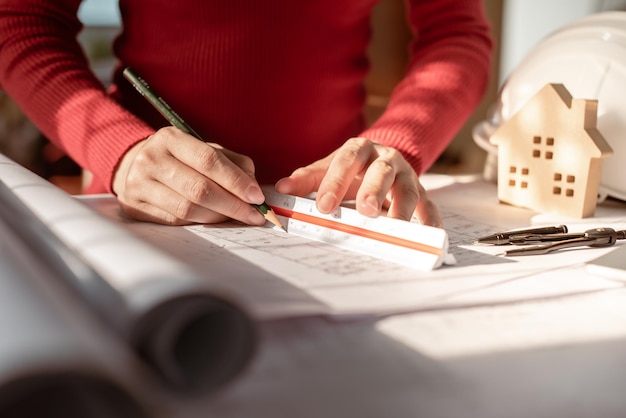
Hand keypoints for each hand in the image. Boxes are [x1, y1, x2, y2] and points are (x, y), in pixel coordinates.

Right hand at [112, 126, 266, 225]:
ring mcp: (139, 184)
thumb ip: (232, 162)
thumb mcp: (203, 150)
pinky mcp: (135, 207)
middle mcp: (151, 159)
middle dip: (233, 204)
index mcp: (170, 138)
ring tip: (238, 217)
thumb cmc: (179, 159)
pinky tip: (215, 220)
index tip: (256, 196)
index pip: (209, 160)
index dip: (236, 181)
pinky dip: (201, 222)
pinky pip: (177, 220)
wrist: (134, 167)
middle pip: (199, 189)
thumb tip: (252, 185)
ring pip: (189, 209)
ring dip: (220, 217)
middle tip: (255, 214)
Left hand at [275, 137, 441, 226]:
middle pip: (382, 171)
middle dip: (374, 190)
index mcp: (360, 150)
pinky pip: (428, 204)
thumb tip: (282, 187)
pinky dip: (429, 219)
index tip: (323, 206)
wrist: (382, 156)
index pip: (346, 162)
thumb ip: (308, 178)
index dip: (335, 183)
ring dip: (402, 207)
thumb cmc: (352, 167)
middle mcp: (386, 159)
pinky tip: (428, 233)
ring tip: (395, 226)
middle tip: (365, 210)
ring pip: (408, 188)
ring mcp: (406, 174)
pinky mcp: (420, 191)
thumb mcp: (329, 167)